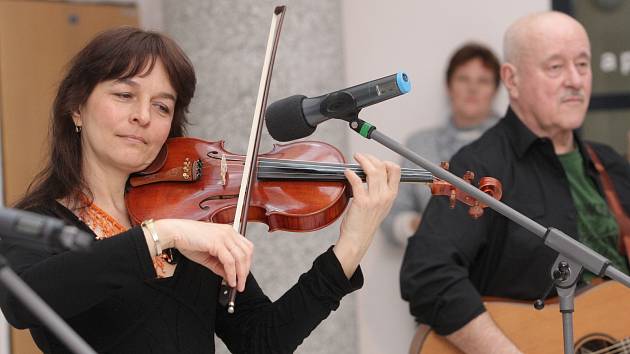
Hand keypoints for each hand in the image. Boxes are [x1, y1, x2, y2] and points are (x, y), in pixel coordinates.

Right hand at [148, 219, 253, 290]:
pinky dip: (231, 273)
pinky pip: (229, 261)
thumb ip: (220, 266)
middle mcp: (229, 232)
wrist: (174, 233)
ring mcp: (224, 236)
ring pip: (240, 257)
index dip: (247, 262)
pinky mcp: (217, 242)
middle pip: (247, 253)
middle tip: (242, 284)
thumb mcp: (208, 256)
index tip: (243, 275)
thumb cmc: (188, 241)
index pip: (246, 247)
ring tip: (237, 285)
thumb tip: (230, 277)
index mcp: (228, 232)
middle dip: (246, 270)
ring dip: (240, 274)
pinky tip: (230, 281)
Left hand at [333, 153, 399, 277]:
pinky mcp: (361, 202)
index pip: (396, 171)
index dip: (386, 161)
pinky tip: (347, 172)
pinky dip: (351, 173)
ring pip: (372, 171)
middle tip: (361, 156)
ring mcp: (374, 199)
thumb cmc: (366, 222)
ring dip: (362, 161)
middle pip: (383, 167)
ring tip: (356, 158)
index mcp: (391, 196)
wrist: (358, 239)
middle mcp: (385, 196)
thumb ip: (382, 191)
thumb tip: (375, 174)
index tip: (376, 160)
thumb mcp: (381, 206)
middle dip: (371, 158)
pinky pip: (357, 181)